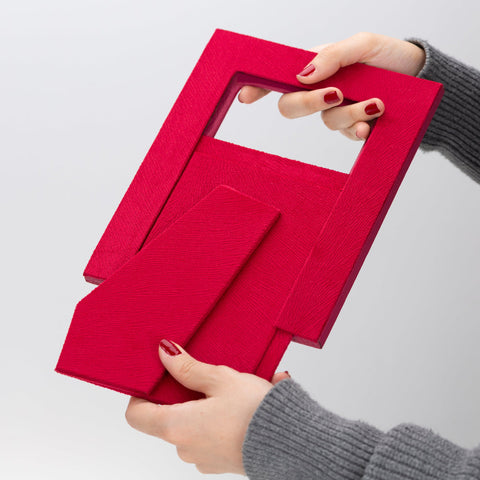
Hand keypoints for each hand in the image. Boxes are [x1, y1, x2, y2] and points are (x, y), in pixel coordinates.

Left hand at [125, 339, 290, 474]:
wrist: (292, 443)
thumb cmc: (255, 412)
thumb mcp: (221, 379)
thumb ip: (189, 368)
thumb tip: (166, 354)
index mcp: (177, 426)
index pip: (136, 415)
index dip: (140, 395)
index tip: (154, 380)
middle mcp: (184, 447)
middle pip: (165, 418)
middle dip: (179, 396)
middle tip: (201, 377)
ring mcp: (202, 458)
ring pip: (189, 426)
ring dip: (200, 408)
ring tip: (225, 390)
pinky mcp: (219, 461)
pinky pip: (207, 436)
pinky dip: (214, 421)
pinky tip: (236, 406)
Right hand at [238, 32, 425, 140]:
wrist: (420, 78)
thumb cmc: (388, 56)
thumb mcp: (363, 45)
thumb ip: (332, 56)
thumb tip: (303, 75)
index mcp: (316, 67)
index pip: (280, 77)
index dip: (258, 87)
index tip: (244, 95)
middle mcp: (320, 91)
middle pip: (291, 106)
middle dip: (308, 103)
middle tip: (335, 94)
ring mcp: (335, 111)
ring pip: (325, 122)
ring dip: (350, 114)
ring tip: (377, 103)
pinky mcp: (352, 128)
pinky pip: (345, 135)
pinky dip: (357, 130)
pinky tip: (369, 127)